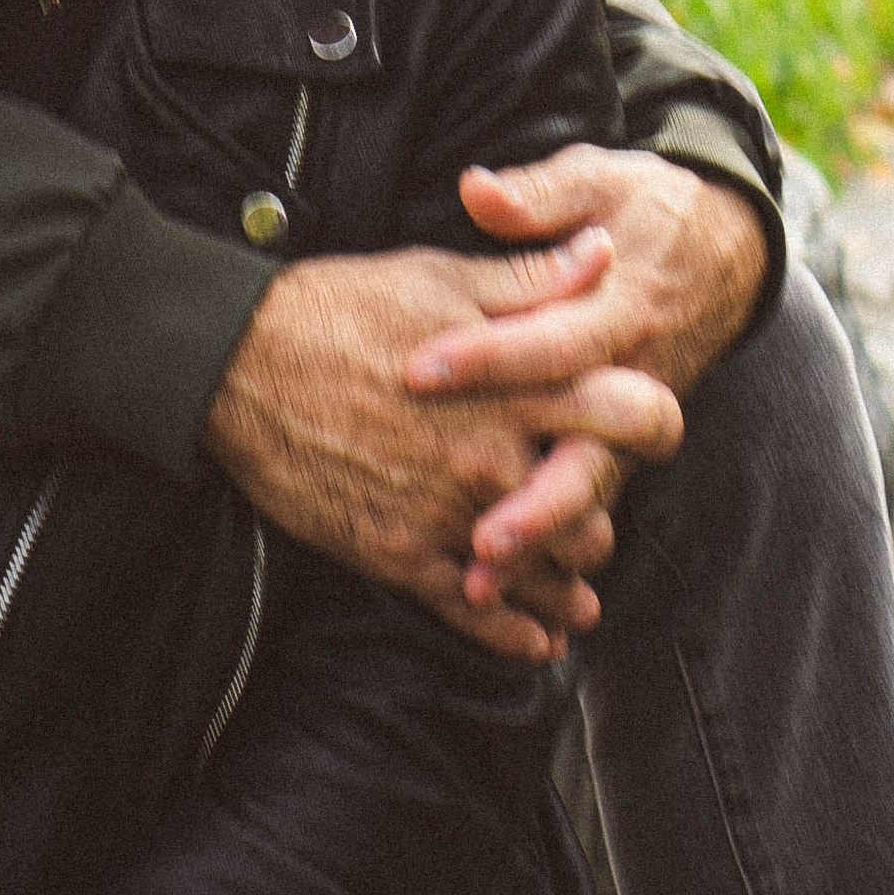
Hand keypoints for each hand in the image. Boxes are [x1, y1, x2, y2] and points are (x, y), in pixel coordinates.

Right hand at [200, 242, 682, 663]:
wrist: (239, 364)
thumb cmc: (342, 308)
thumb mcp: (441, 277)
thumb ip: (531, 278)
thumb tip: (606, 254)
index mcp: (512, 384)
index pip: (627, 412)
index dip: (654, 420)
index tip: (654, 428)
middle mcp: (492, 457)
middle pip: (595, 509)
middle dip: (603, 512)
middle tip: (597, 512)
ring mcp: (447, 514)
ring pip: (544, 570)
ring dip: (567, 579)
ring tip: (578, 587)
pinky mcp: (401, 556)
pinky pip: (477, 614)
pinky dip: (515, 634)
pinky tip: (535, 640)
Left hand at [397, 153, 768, 620]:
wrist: (726, 247)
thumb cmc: (646, 208)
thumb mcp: (598, 179)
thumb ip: (539, 196)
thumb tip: (476, 189)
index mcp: (620, 311)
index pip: (550, 343)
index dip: (487, 359)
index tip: (419, 372)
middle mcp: (634, 379)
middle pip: (589, 455)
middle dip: (535, 503)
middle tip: (476, 539)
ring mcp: (631, 423)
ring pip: (590, 496)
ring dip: (539, 541)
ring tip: (477, 582)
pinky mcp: (622, 445)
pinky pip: (590, 506)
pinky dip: (554, 551)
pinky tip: (505, 587)